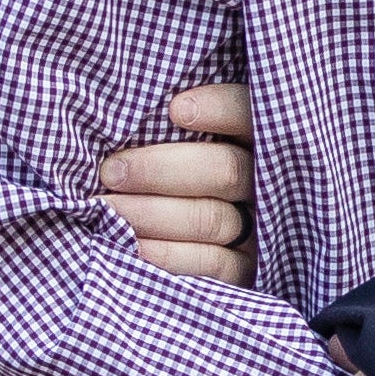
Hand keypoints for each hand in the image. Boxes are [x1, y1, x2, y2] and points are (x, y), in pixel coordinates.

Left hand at [97, 82, 257, 285]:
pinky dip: (167, 254)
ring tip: (107, 208)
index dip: (220, 109)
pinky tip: (133, 244)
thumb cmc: (170, 167)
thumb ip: (170, 123)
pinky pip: (210, 264)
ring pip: (210, 218)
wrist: (192, 246)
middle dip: (160, 170)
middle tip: (111, 172)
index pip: (250, 114)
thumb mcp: (181, 137)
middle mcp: (267, 183)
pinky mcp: (247, 270)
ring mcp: (261, 230)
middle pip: (225, 171)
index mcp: (257, 138)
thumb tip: (135, 105)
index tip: (176, 110)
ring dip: (152, 213)